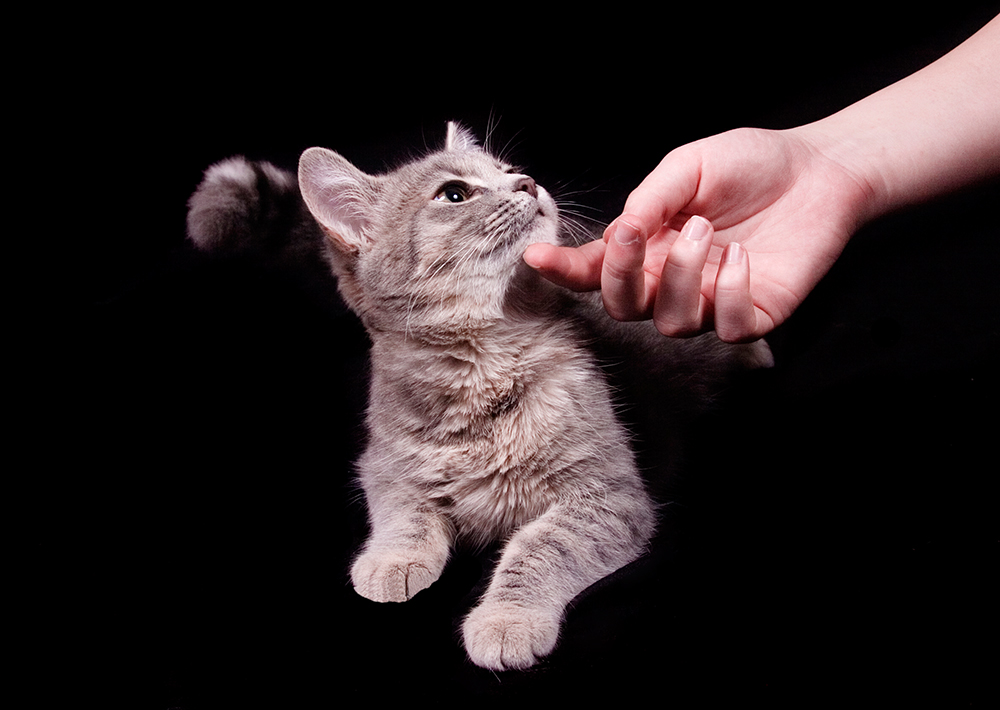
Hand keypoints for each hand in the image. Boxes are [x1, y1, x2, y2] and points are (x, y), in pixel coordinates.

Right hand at [524, 127, 868, 341]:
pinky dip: (729, 294)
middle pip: (622, 306)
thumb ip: (649, 197)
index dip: (562, 269)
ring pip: (670, 322)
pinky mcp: (755, 314)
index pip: (595, 270)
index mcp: (648, 246)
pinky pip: (728, 328)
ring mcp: (712, 302)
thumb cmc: (751, 164)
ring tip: (703, 229)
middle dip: (620, 274)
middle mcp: (672, 280)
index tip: (535, 257)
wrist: (820, 168)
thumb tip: (617, 230)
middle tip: (636, 233)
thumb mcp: (689, 165)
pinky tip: (741, 256)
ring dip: (678, 276)